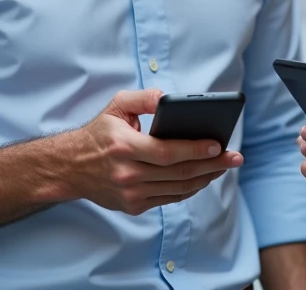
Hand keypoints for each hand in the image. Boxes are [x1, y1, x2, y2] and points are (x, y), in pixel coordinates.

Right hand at [63, 89, 243, 215]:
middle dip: (212, 165)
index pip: (167, 152)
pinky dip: (190, 188)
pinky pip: (170, 199)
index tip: (218, 144)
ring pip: (178, 189)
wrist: (70, 168)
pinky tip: (204, 177)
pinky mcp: (133, 206)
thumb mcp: (116, 106)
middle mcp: (127, 174)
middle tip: (235, 157)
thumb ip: (143, 99)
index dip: (196, 150)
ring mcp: (130, 194)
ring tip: (224, 166)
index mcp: (123, 147)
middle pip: (178, 173)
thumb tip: (168, 98)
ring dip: (206, 178)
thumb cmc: (98, 133)